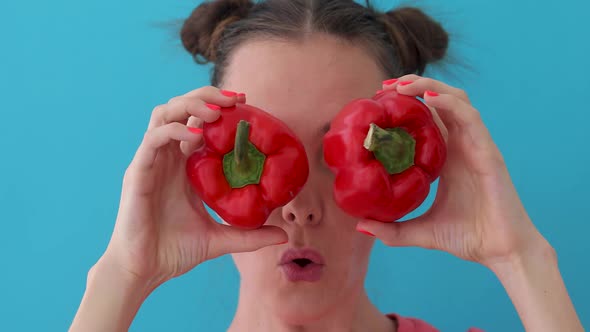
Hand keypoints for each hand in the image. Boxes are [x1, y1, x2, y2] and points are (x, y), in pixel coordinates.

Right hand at [96, 87, 286, 287]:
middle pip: (180, 108)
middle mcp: (167, 157)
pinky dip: (174, 130)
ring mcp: (151, 162)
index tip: (246, 105)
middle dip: (206, 96)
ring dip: (189, 105)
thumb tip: (283, 235)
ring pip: (163, 114)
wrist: (145, 270)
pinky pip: (153, 139)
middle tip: (236, 100)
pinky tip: (196, 136)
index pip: (198, 123)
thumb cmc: (176, 251)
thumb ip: (250, 236)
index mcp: (184, 166)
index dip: (219, 108)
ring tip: (216, 113)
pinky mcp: (138, 172)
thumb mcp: (221, 239)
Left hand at [357, 75, 549, 266]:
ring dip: (428, 86)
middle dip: (413, 86)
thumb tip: (361, 226)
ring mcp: (476, 145)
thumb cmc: (467, 238)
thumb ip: (392, 230)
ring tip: (401, 86)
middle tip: (384, 87)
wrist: (500, 251)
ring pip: (455, 99)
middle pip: (440, 100)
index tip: (377, 100)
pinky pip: (469, 117)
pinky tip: (428, 98)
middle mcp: (461, 145)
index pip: (427, 118)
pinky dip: (449, 102)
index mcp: (446, 157)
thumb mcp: (420, 231)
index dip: (405, 104)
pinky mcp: (488, 151)